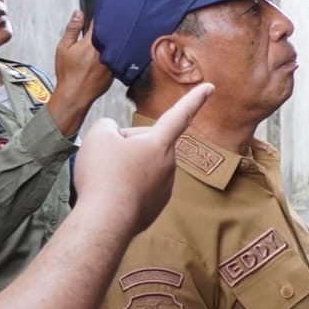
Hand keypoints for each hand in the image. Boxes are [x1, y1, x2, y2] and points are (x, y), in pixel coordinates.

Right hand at [47, 13, 113, 136]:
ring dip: (116, 38)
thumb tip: (78, 14)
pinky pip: (119, 55)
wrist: (76, 94)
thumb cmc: (68, 73)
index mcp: (91, 43)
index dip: (103, 14)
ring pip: (117, 43)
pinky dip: (118, 51)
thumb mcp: (63, 48)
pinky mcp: (116, 68)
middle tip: (113, 16)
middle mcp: (105, 50)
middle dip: (112, 25)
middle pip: (112, 32)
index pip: (101, 22)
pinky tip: (115, 49)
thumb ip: (71, 29)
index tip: (104, 8)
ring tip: (117, 31)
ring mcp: (112, 59)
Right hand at [72, 83, 212, 232]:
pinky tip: (111, 197)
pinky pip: (135, 188)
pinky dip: (122, 190)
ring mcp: (164, 187)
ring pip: (138, 167)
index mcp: (160, 143)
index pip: (179, 114)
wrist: (106, 221)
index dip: (194, 99)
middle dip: (124, 146)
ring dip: (122, 169)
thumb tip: (112, 134)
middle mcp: (169, 164)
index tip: (210, 87)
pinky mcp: (154, 206)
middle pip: (144, 144)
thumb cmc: (104, 176)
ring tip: (106, 182)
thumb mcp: (97, 136)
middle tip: (104, 161)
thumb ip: (107, 126)